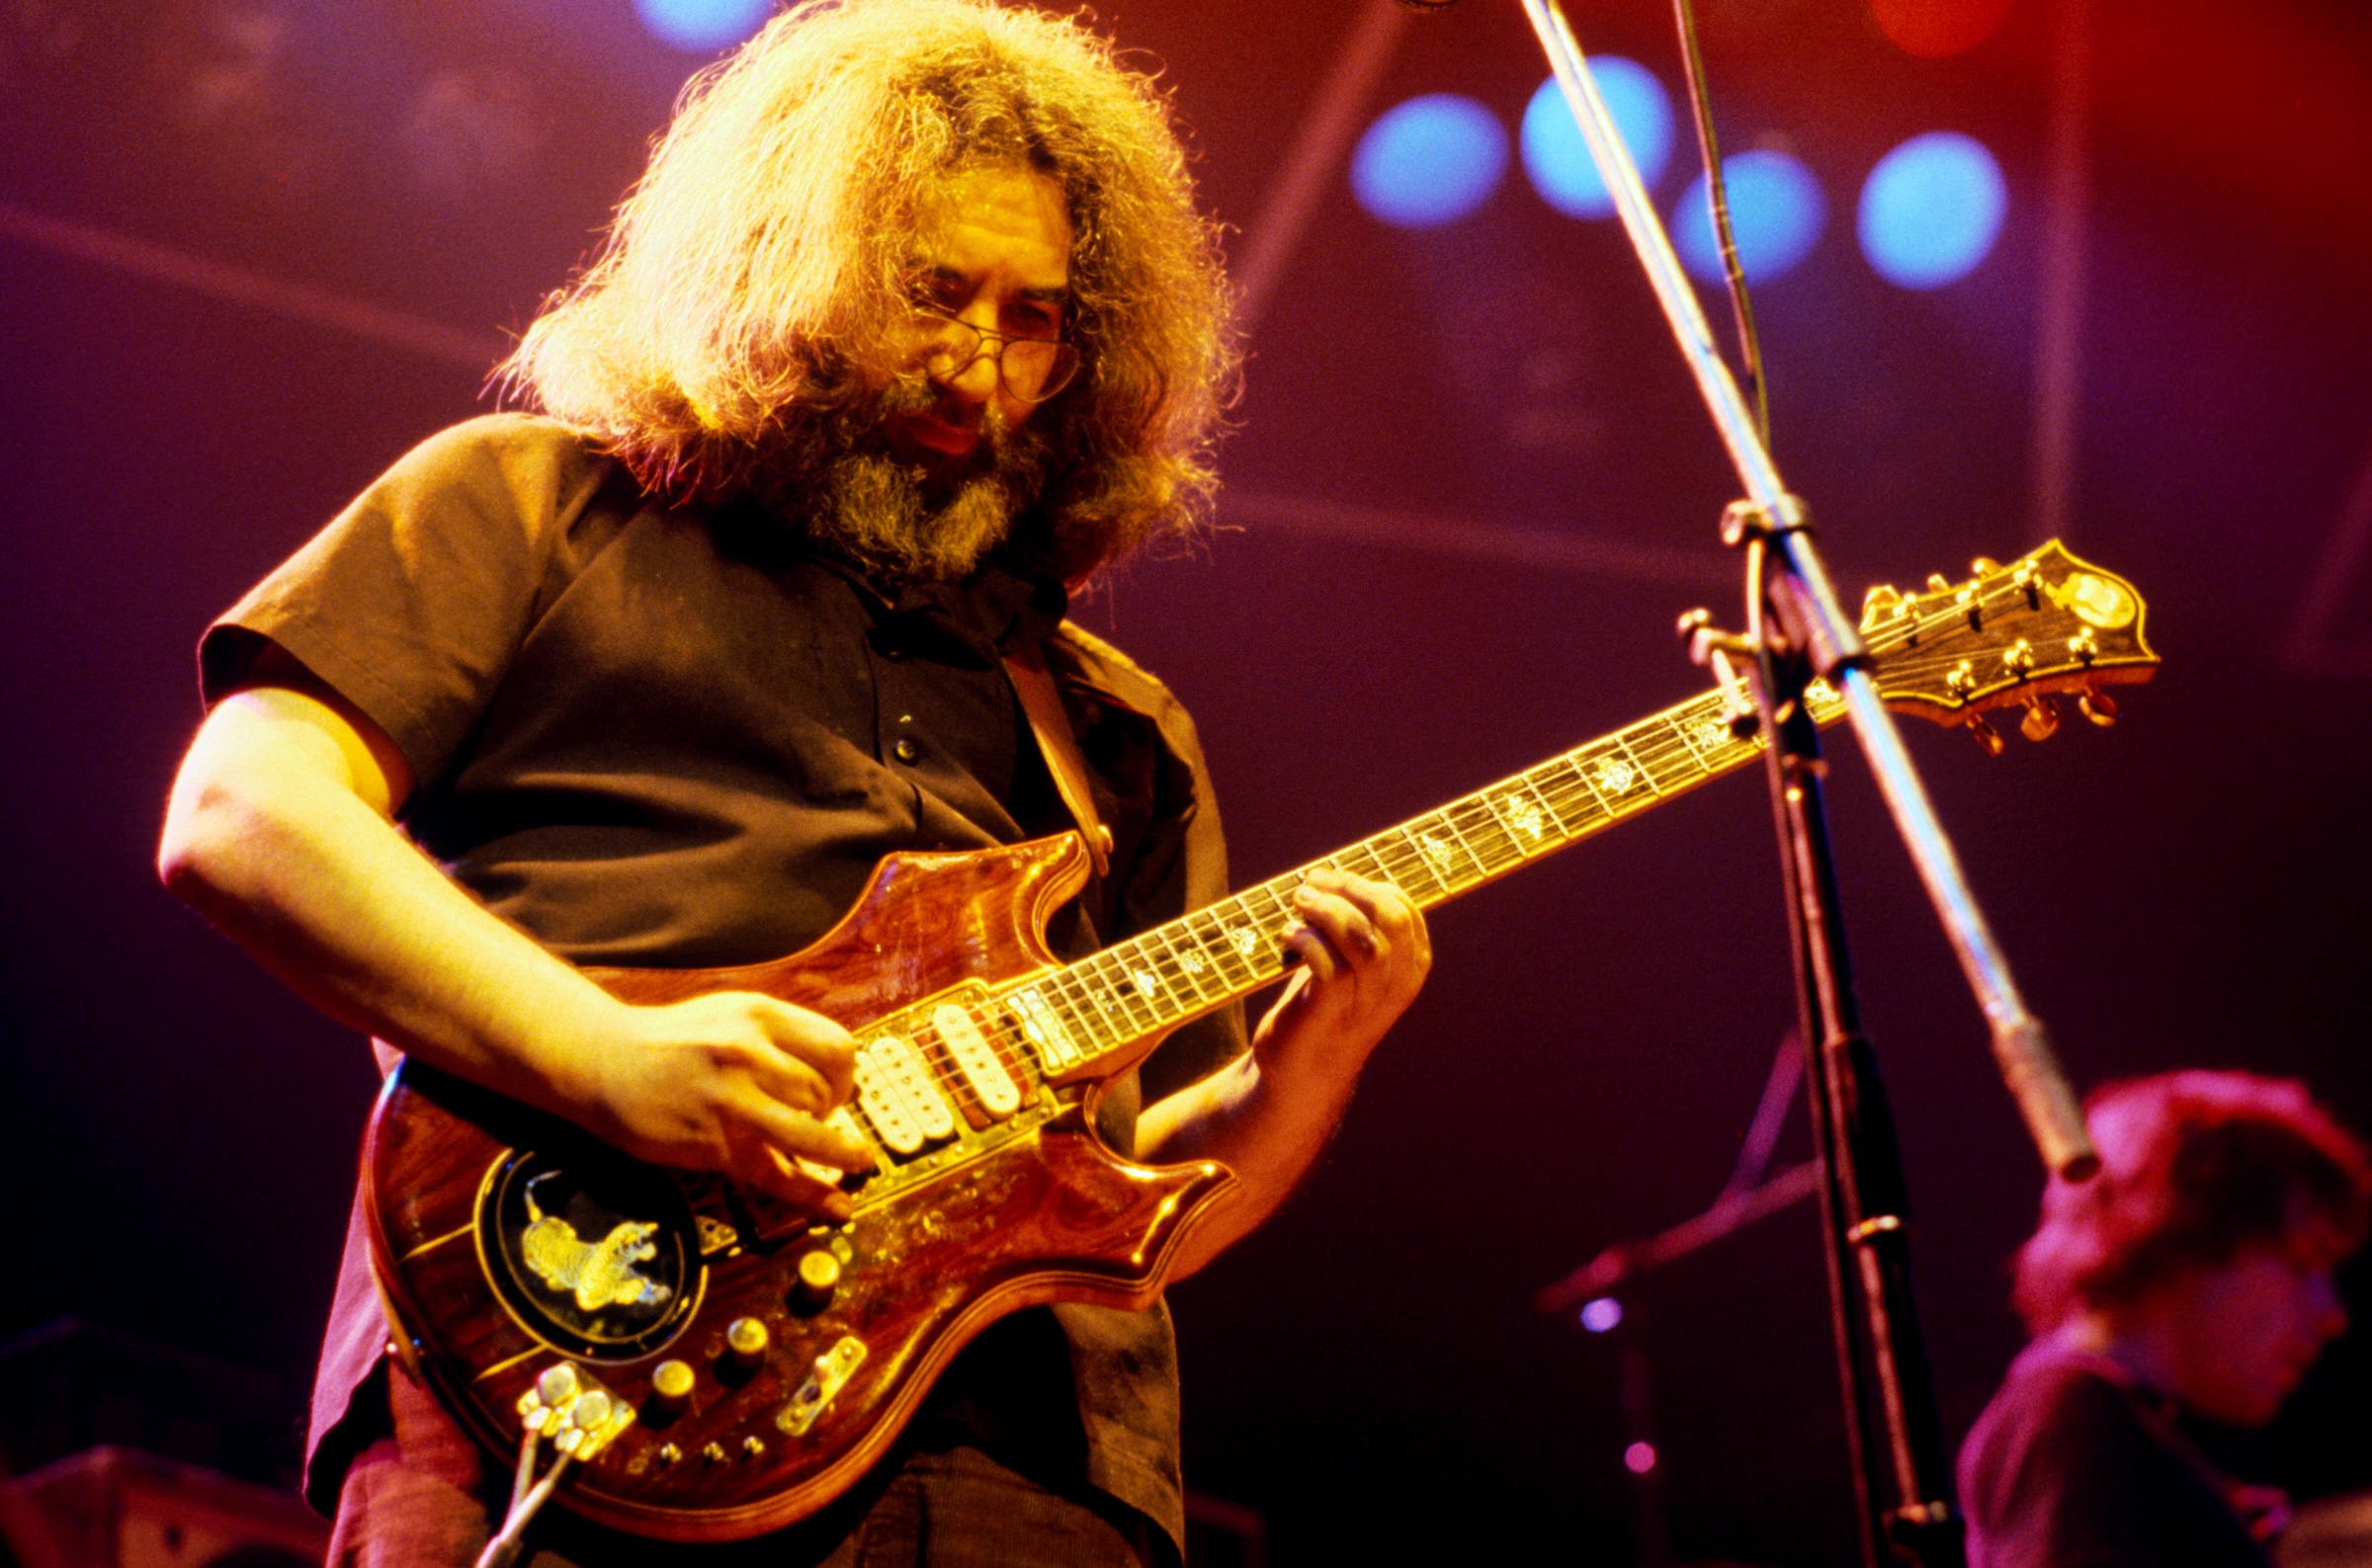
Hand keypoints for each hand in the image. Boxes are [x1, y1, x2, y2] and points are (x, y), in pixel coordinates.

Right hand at [574, 991, 873, 1213]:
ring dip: (827, 1147)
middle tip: (810, 1118)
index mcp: (759, 1015)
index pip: (837, 1048)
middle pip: (824, 1091)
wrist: (600, 1060)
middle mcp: (748, 1051)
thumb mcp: (728, 1015)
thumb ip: (779, 1037)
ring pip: (810, 1131)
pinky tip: (839, 1208)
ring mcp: (729, 1098)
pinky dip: (814, 1195)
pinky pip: (777, 1173)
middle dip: (829, 1111)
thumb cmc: (670, 1041)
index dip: (845, 1076)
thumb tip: (839, 1072)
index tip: (832, 1089)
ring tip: (831, 1153)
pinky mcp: (712, 1143)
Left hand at [1257, 866, 1430, 1080]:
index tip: (1328, 879)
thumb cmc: (1324, 1007)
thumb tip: (1332, 877)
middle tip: (1310, 885)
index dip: (1364, 883)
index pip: (1404, 907)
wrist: (1302, 1072)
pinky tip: (1287, 936)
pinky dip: (1305, 940)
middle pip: (1392, 918)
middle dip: (1349, 889)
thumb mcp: (1352, 965)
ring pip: (1363, 941)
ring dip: (1326, 911)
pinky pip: (1329, 965)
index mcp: (1411, 966)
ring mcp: (1367, 1001)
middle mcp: (1397, 984)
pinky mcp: (1331, 1012)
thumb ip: (1356, 926)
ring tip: (1298, 905)